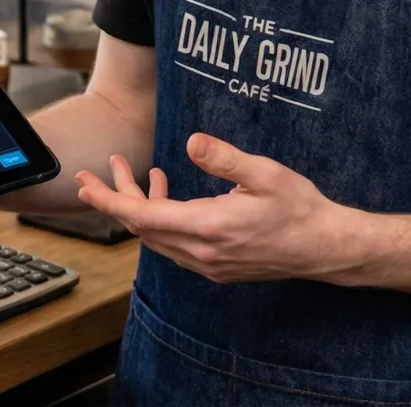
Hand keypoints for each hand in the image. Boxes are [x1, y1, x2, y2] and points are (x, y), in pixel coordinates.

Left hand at [76, 133, 363, 284]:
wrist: (325, 247)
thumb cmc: (299, 207)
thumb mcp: (265, 173)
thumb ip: (225, 158)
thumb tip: (191, 141)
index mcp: (210, 228)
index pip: (142, 217)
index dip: (109, 200)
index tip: (85, 185)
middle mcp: (202, 252)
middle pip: (142, 227)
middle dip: (118, 197)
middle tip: (105, 168)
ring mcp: (208, 265)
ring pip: (157, 238)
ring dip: (141, 208)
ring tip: (141, 174)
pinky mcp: (216, 268)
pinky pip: (174, 246)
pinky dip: (161, 220)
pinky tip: (170, 195)